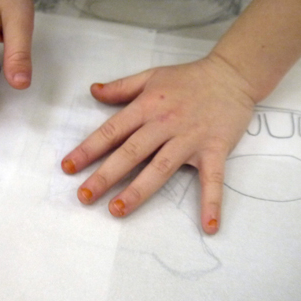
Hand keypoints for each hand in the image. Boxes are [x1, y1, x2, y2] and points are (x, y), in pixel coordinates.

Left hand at [61, 56, 256, 233]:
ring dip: (139, 190)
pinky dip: (212, 202)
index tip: (68, 168)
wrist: (232, 74)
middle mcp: (165, 124)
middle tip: (85, 196)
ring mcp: (190, 138)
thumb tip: (92, 91)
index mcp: (147, 107)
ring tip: (118, 209)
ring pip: (161, 167)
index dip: (88, 149)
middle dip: (105, 175)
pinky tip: (208, 226)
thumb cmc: (189, 78)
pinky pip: (214, 179)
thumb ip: (121, 87)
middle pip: (131, 152)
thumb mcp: (151, 76)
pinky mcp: (215, 149)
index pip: (112, 131)